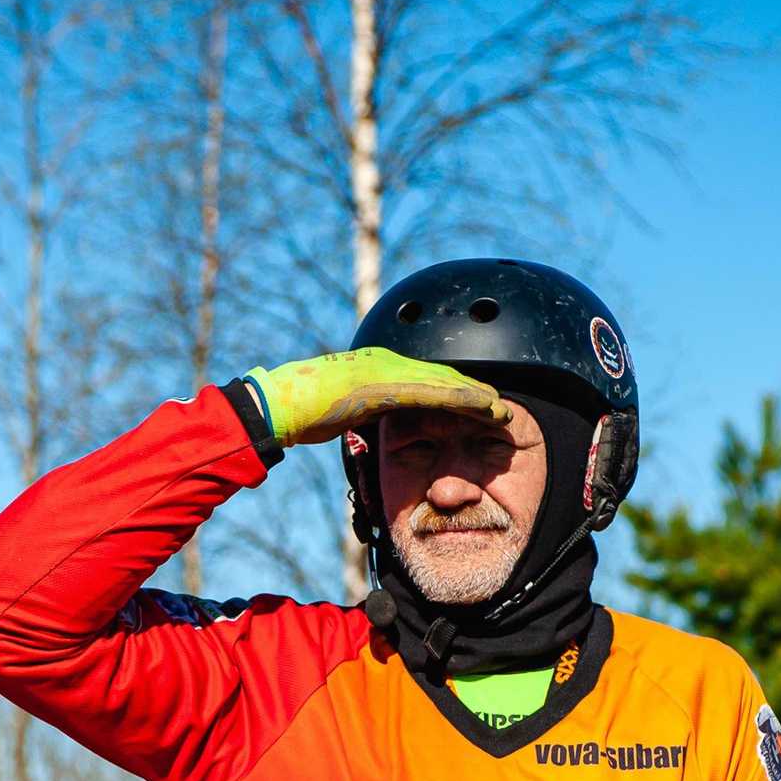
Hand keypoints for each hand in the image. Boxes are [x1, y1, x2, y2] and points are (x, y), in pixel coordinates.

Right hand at [243, 348, 503, 446]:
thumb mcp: (341, 408)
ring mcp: (387, 370)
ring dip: (475, 395)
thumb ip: (363, 409)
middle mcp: (387, 361)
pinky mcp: (385, 385)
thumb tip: (370, 419)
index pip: (425, 376)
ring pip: (442, 382)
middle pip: (441, 375)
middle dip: (473, 389)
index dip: (455, 388)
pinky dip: (459, 399)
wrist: (279, 404)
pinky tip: (481, 407)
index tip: (478, 400)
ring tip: (501, 410)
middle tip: (501, 404)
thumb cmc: (302, 410)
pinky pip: (430, 393)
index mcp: (378, 365)